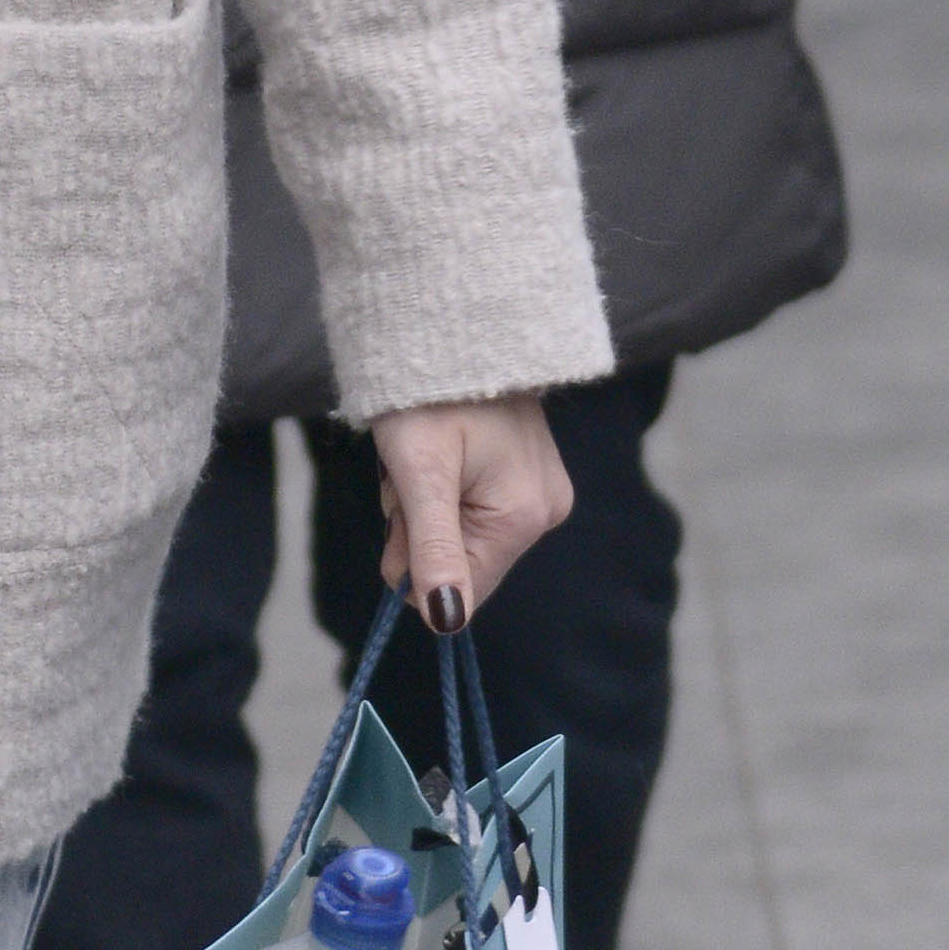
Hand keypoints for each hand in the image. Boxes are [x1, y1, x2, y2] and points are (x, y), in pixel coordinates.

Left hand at [367, 395, 572, 625]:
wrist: (452, 325)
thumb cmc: (426, 394)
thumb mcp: (418, 471)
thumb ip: (433, 547)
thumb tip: (446, 623)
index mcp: (525, 516)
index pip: (463, 589)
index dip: (415, 563)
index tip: (402, 509)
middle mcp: (546, 511)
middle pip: (461, 558)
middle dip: (419, 526)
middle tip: (408, 470)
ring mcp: (542, 492)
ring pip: (462, 532)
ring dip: (425, 504)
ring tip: (424, 451)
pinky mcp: (530, 477)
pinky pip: (475, 507)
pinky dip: (444, 489)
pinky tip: (441, 450)